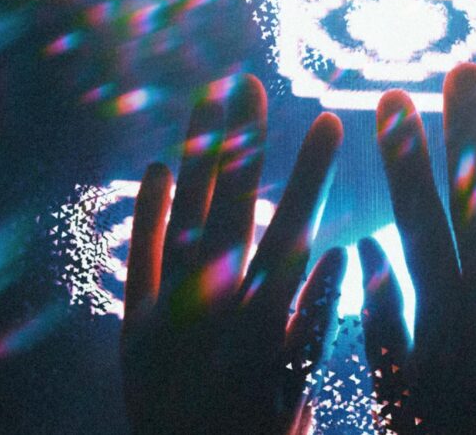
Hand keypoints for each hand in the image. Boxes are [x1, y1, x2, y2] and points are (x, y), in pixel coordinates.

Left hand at [120, 75, 345, 433]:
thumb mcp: (298, 389)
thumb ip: (316, 319)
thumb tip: (339, 252)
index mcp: (263, 324)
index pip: (294, 229)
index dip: (311, 173)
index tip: (329, 122)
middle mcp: (213, 309)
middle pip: (232, 208)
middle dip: (244, 143)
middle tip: (250, 85)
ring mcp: (168, 312)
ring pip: (182, 220)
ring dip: (193, 159)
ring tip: (204, 104)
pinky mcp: (135, 326)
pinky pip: (140, 260)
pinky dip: (147, 213)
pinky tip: (156, 167)